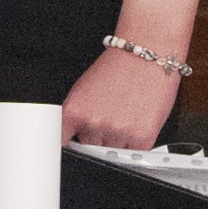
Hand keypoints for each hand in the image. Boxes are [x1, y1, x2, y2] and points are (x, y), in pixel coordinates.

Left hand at [62, 39, 181, 150]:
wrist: (144, 55)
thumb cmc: (117, 68)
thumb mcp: (83, 90)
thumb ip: (77, 116)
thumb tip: (74, 137)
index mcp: (74, 112)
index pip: (63, 142)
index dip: (72, 142)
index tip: (75, 142)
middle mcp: (93, 124)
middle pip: (90, 146)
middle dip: (98, 136)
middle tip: (110, 115)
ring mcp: (118, 133)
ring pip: (113, 150)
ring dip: (118, 139)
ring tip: (126, 113)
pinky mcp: (141, 138)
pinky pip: (134, 153)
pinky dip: (136, 142)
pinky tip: (137, 121)